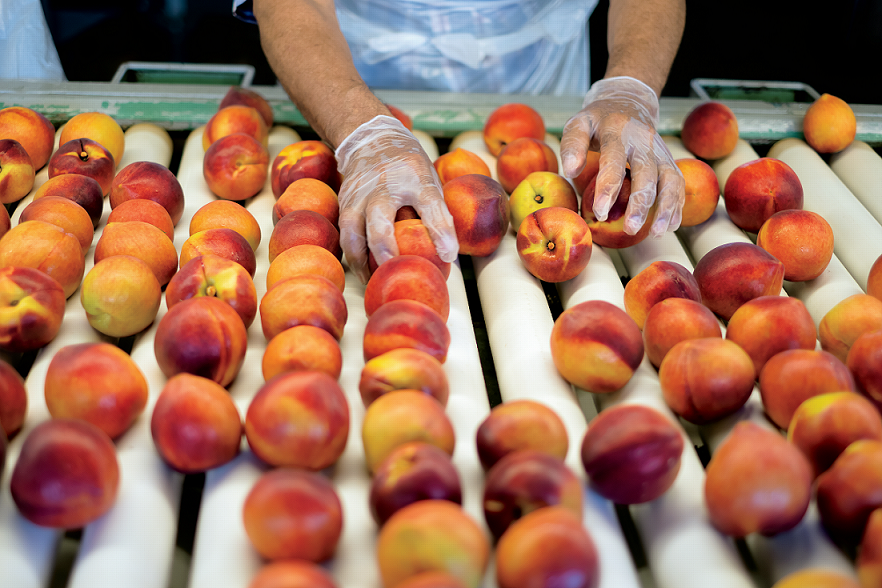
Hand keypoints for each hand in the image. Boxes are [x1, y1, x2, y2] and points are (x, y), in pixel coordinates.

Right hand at [335, 115, 458, 282]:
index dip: (441, 232)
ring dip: (362, 263)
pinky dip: (354, 257)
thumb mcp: (429, 182)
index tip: (449, 255)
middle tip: (395, 272)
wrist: (371, 140)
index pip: (431, 205)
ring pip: (353, 236)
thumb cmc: (407, 168)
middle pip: (380, 225)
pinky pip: (345, 236)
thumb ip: (436, 213)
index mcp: (414, 180)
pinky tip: (364, 271)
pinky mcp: (344, 205)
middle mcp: (382, 189)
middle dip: (386, 252)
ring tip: (375, 281)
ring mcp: (358, 198)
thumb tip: (447, 253)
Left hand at [560, 76, 684, 236]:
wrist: (629, 101)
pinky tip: (671, 225)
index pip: (614, 161)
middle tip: (631, 228)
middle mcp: (643, 141)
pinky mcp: (669, 160)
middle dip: (641, 203)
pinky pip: (678, 182)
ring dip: (667, 207)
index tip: (600, 213)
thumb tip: (570, 171)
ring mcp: (660, 151)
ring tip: (658, 233)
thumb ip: (572, 145)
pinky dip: (678, 204)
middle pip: (647, 174)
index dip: (608, 188)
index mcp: (617, 131)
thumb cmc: (599, 119)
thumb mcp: (579, 123)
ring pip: (670, 179)